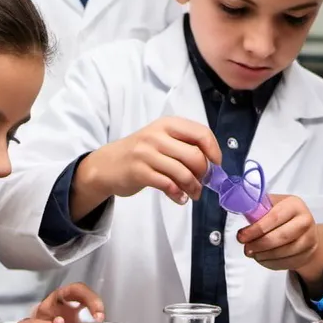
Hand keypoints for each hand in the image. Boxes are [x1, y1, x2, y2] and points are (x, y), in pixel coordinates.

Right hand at [6, 283, 104, 322]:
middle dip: (88, 298)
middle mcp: (57, 308)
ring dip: (65, 308)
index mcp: (70, 311)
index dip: (95, 302)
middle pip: (73, 291)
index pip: (85, 296)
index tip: (100, 315)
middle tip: (96, 313)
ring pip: (54, 301)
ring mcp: (42, 316)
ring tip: (73, 319)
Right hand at [72, 117, 221, 218]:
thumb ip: (184, 146)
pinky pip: (168, 185)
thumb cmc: (140, 152)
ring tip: (193, 193)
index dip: (214, 151)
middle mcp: (157, 136)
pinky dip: (178, 194)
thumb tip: (211, 166)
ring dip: (193, 188)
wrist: (106, 164)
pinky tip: (180, 198)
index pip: (201, 133)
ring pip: (183, 173)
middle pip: (195, 156)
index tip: (216, 165)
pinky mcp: (139, 172)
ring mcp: (146, 153)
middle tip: (203, 182)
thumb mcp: (161, 139)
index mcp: (167, 124)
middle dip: (204, 174)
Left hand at [237, 196, 322, 288]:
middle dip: (259, 244)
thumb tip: (241, 211)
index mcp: (294, 205)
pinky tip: (262, 258)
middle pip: (281, 237)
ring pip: (284, 252)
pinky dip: (270, 263)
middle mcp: (305, 221)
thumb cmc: (283, 217)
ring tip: (252, 253)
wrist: (304, 230)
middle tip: (246, 247)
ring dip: (263, 255)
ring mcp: (309, 239)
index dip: (256, 229)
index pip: (274, 217)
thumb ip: (258, 209)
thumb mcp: (272, 206)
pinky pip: (286, 262)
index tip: (242, 236)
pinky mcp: (307, 254)